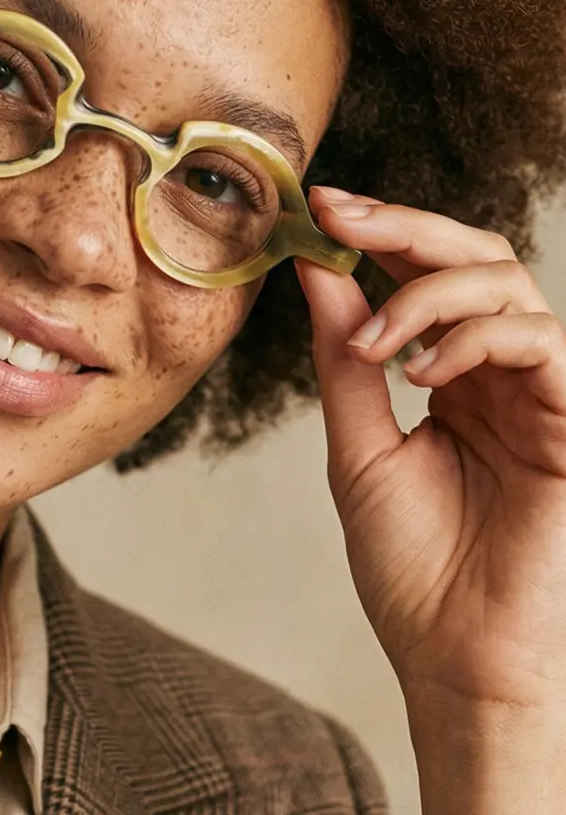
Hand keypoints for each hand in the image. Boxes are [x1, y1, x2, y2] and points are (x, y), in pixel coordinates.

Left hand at [296, 186, 565, 712]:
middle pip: (476, 257)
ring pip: (509, 287)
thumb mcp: (356, 443)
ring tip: (374, 347)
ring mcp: (538, 395)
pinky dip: (474, 339)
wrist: (448, 649)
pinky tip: (421, 374)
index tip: (320, 205)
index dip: (380, 230)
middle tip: (340, 215)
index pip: (426, 275)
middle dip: (405, 226)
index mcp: (449, 373)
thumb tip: (313, 270)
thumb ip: (342, 356)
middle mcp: (497, 373)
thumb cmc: (407, 558)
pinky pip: (542, 344)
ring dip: (428, 296)